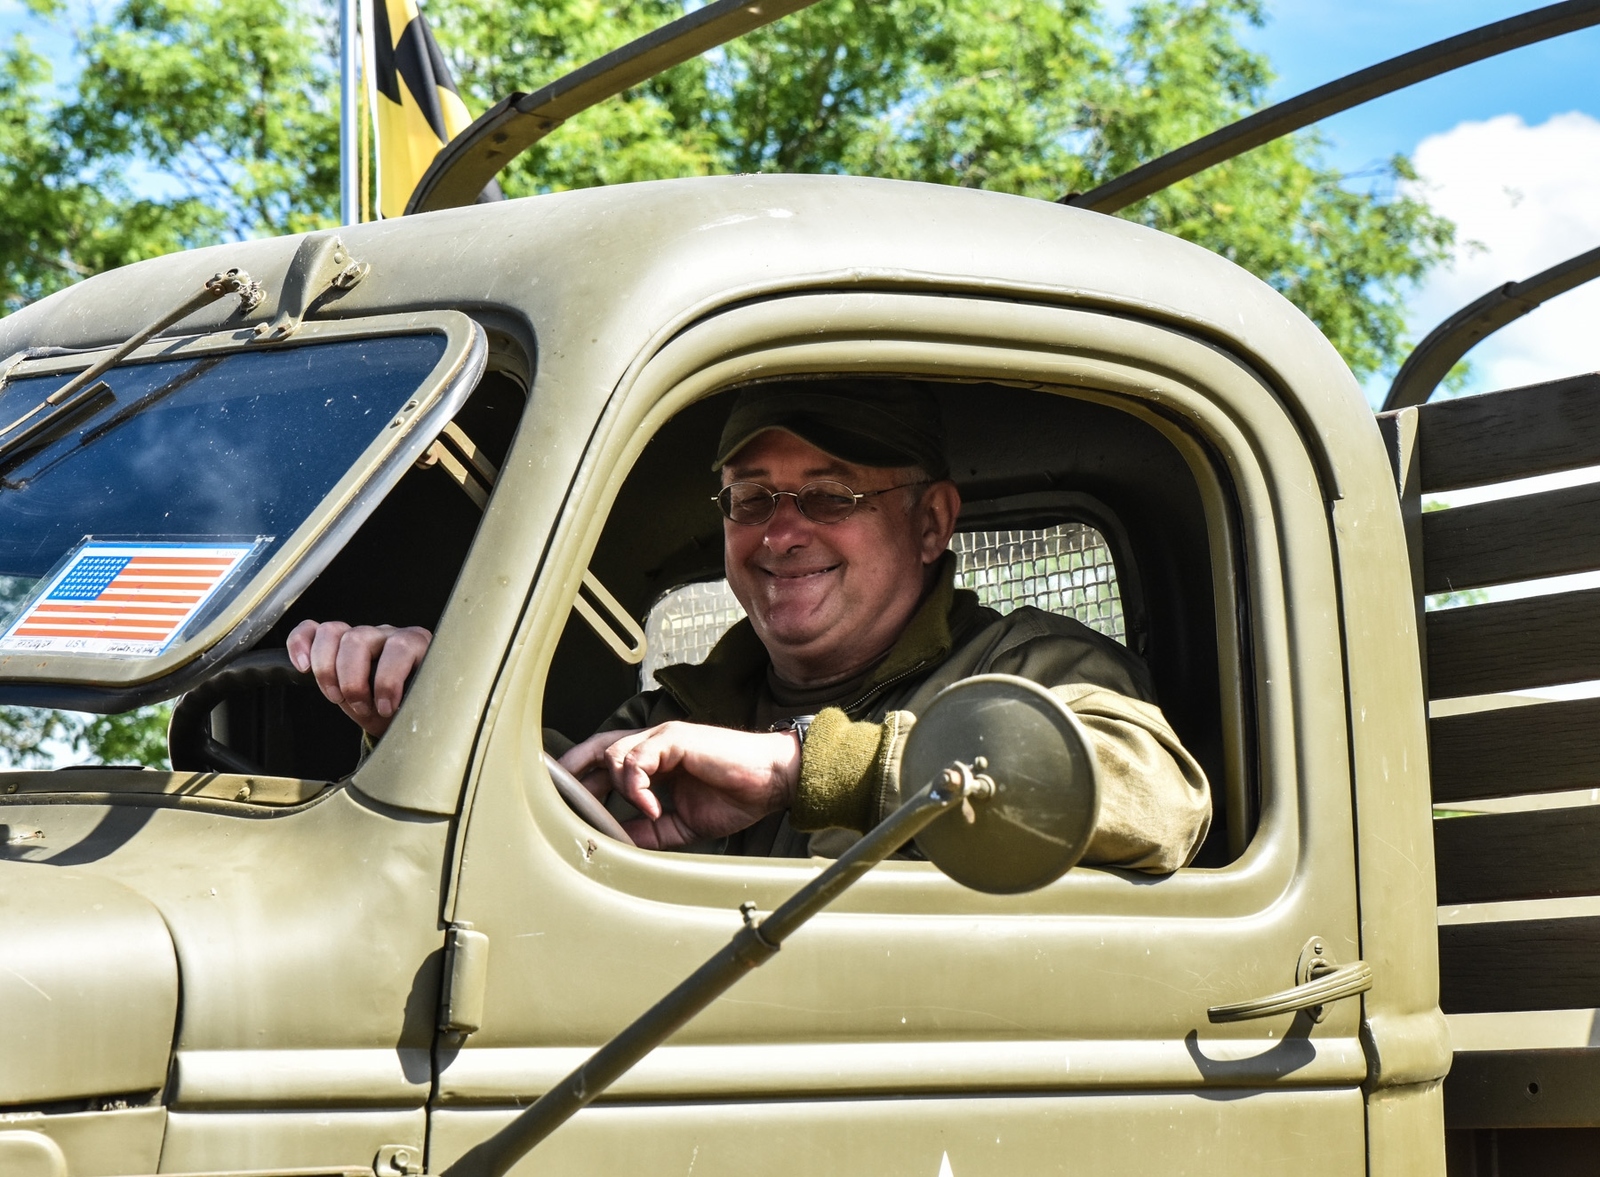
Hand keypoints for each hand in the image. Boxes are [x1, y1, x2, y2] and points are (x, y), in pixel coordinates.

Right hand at [285, 620, 432, 736]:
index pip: (400, 647)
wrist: (403, 710)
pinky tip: (302, 667)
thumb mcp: (418, 712)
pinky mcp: (337, 640)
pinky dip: (300, 644)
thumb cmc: (411, 709)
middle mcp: (388, 634)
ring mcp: (361, 633)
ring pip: (332, 632)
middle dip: (352, 681)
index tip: (385, 708)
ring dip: (327, 670)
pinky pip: (311, 630)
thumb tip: (408, 715)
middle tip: (360, 707)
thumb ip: (415, 707)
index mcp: (417, 646)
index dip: (387, 681)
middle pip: (358, 639)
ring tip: (336, 697)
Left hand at [559, 722, 801, 849]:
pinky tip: (653, 807)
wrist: (771, 783)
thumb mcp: (680, 824)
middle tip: (560, 795)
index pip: (605, 761)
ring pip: (614, 753)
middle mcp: (655, 744)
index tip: (560, 798)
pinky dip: (638, 786)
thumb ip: (647, 831)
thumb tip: (615, 842)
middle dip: (574, 769)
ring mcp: (664, 738)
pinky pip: (638, 760)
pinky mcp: (676, 738)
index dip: (581, 776)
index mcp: (655, 761)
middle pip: (598, 746)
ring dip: (618, 788)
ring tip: (643, 813)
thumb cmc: (735, 796)